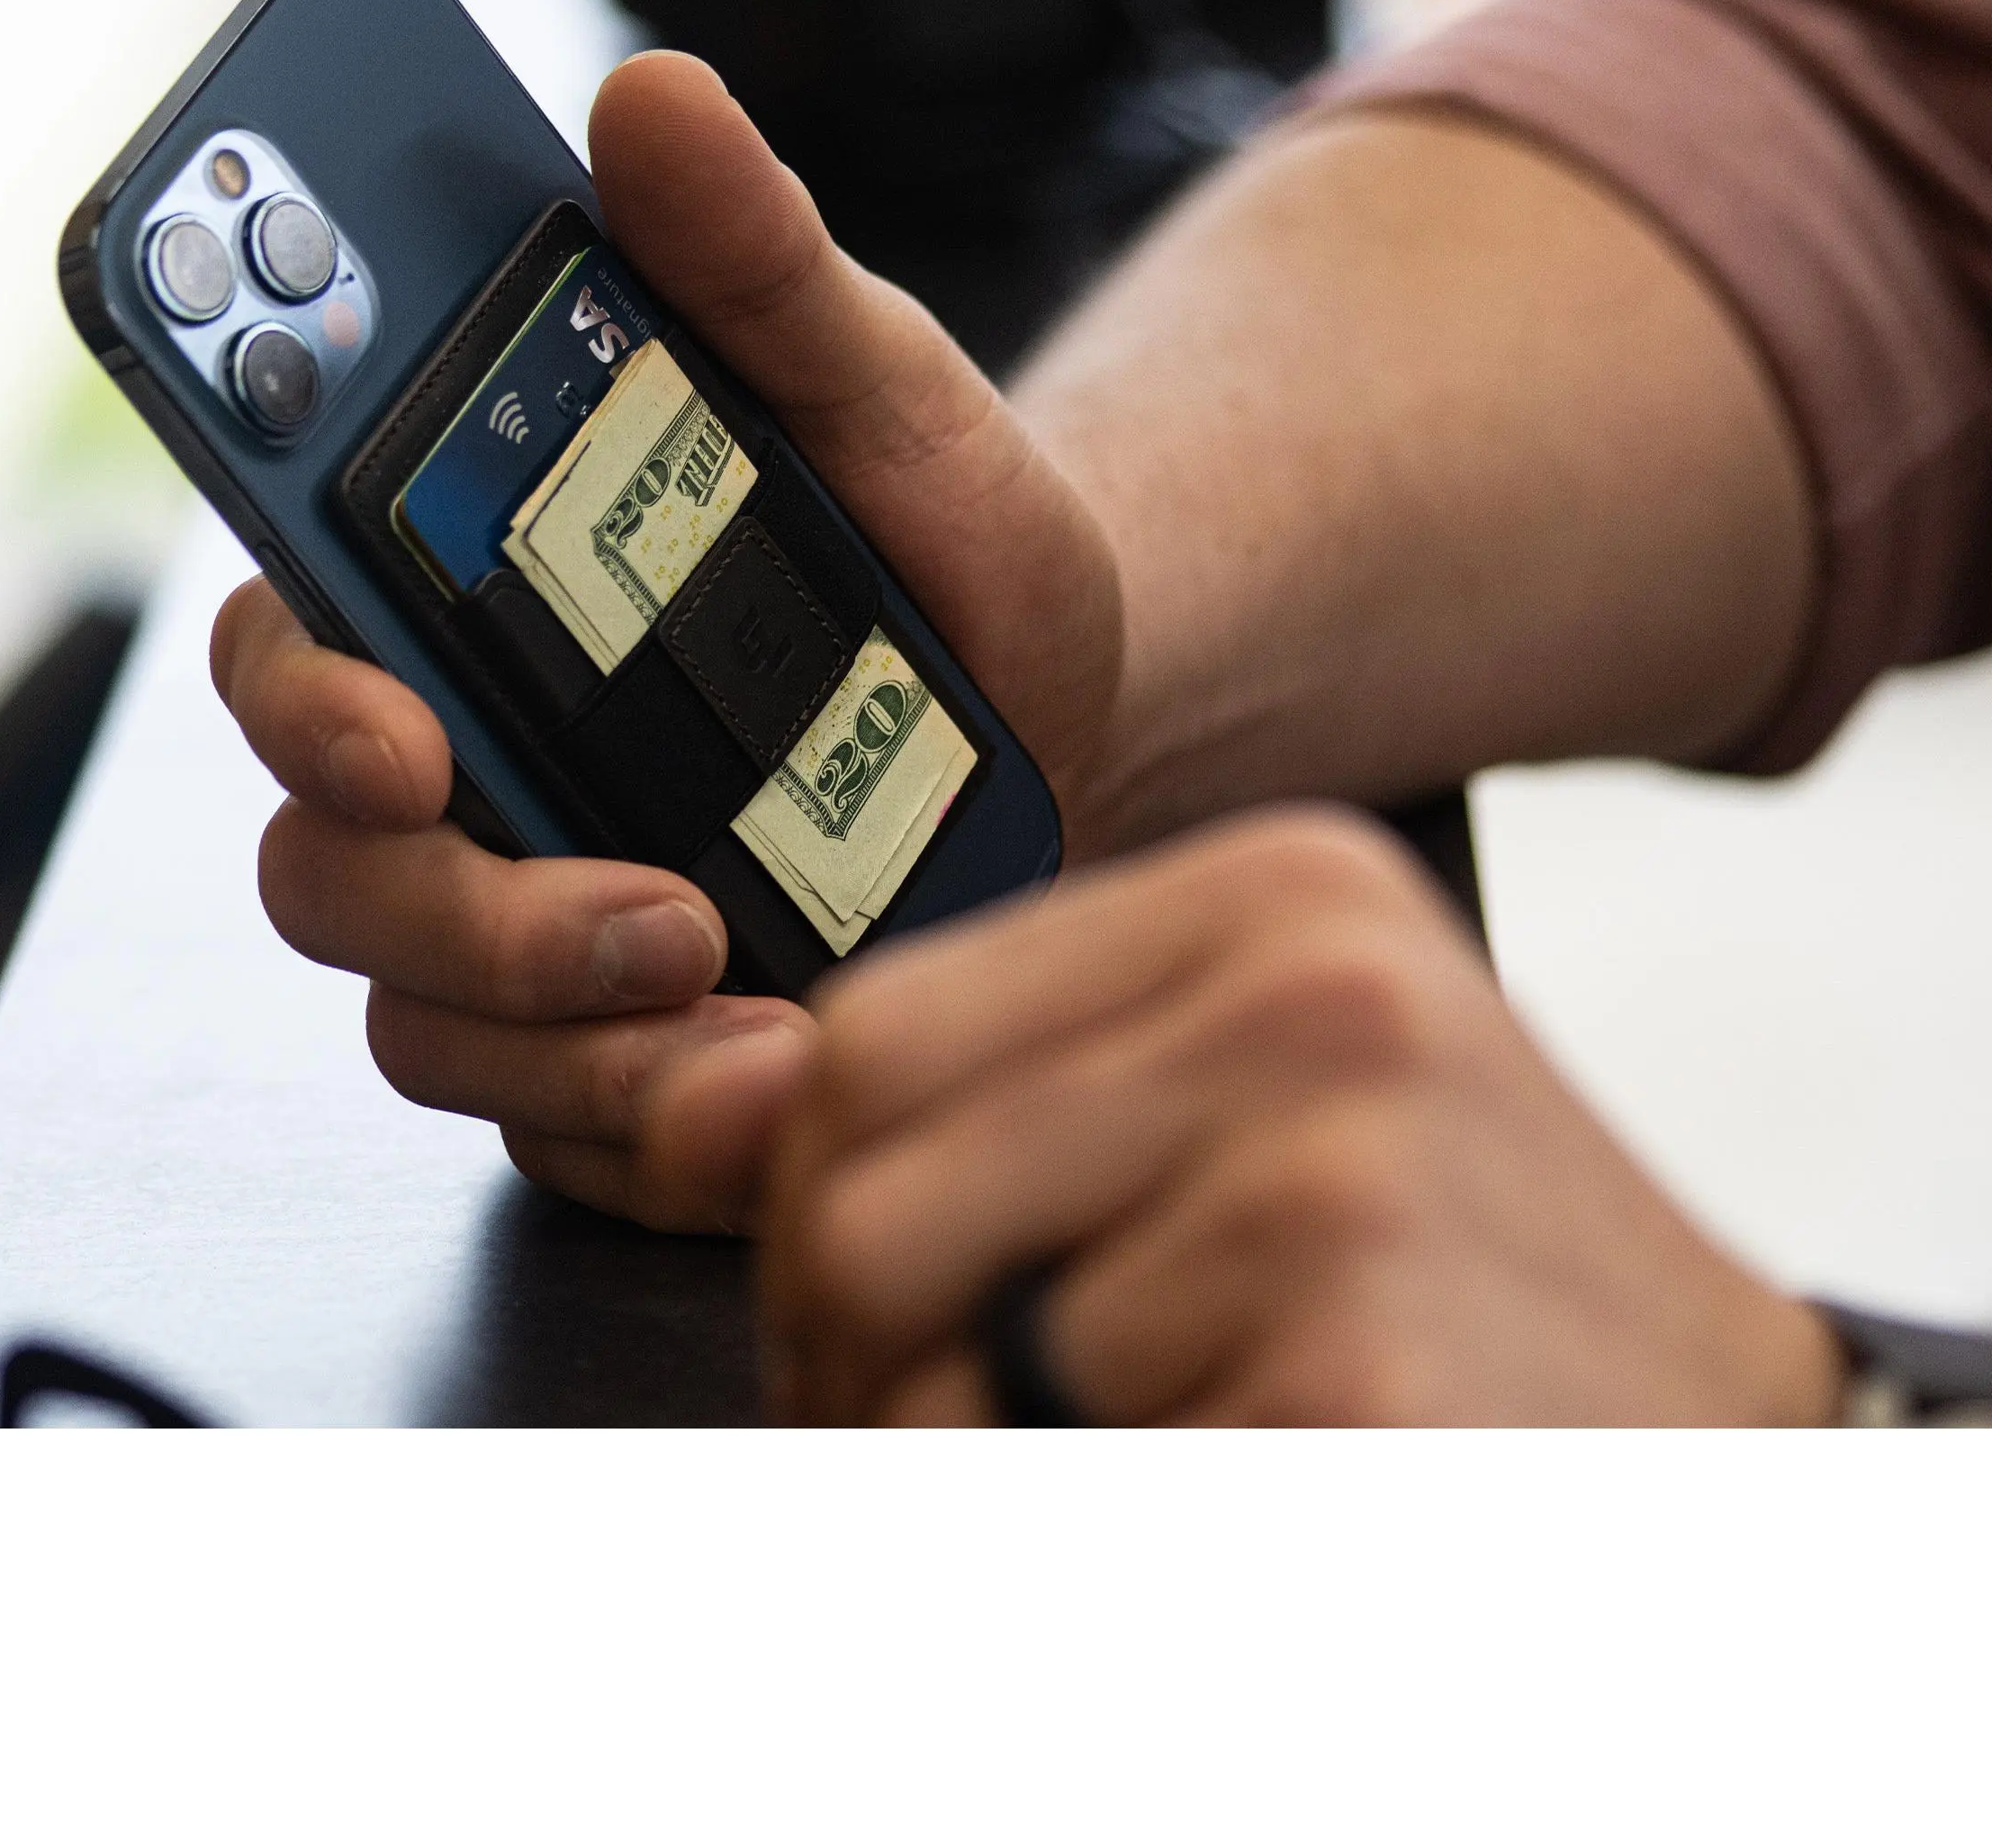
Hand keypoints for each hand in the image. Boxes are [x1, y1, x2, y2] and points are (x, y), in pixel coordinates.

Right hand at [210, 51, 1125, 1231]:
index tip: (385, 724)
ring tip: (751, 986)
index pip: (287, 637)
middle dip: (453, 902)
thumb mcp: (874, 390)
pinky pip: (559, 1120)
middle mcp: (456, 761)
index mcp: (461, 588)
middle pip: (326, 861)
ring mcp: (518, 912)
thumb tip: (648, 96)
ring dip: (570, 1023)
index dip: (289, 689)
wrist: (1066, 713)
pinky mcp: (604, 1038)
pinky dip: (657, 1117)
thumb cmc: (933, 537)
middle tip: (643, 898)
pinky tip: (789, 1066)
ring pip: (424, 1015)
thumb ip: (754, 263)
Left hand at [758, 806, 1844, 1422]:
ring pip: (939, 1367)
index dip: (802, 1198)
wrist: (1736, 1435)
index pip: (875, 1029)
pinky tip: (1233, 1475)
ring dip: (965, 1457)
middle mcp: (1306, 996)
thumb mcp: (1252, 1102)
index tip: (842, 1302)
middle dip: (837, 1351)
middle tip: (913, 1421)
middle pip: (860, 1189)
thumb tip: (675, 1113)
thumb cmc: (1463, 1272)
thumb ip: (993, 1097)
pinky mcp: (1361, 1376)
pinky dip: (1099, 1516)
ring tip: (1107, 1446)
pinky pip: (1068, 1478)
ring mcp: (1338, 1180)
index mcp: (1273, 896)